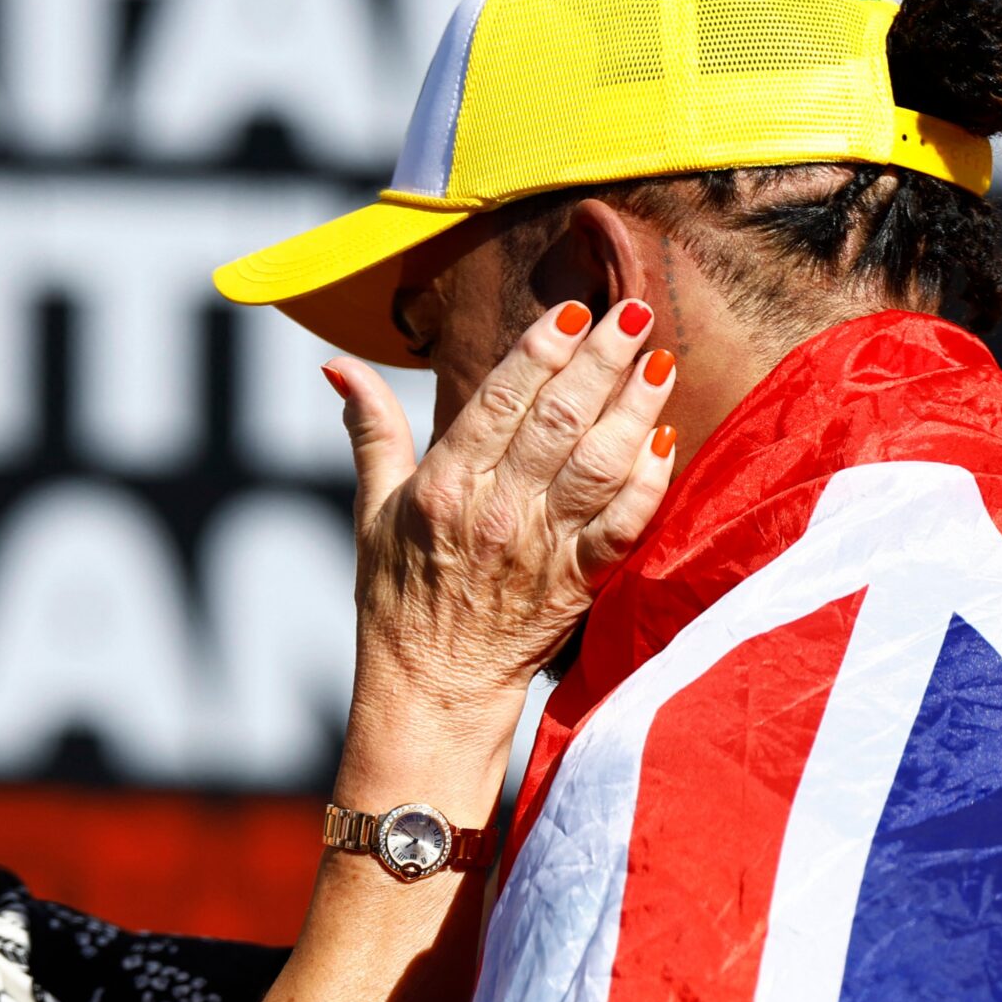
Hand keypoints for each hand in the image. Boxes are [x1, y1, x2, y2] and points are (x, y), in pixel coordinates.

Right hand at [328, 300, 675, 744]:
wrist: (431, 691)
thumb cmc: (399, 599)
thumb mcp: (370, 511)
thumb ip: (369, 431)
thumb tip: (338, 365)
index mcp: (444, 486)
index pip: (499, 401)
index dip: (539, 351)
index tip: (571, 310)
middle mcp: (494, 512)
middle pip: (557, 421)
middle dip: (599, 361)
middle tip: (632, 312)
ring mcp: (539, 549)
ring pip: (597, 464)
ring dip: (633, 409)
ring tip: (658, 361)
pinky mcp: (575, 585)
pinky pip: (622, 527)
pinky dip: (647, 485)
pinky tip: (664, 442)